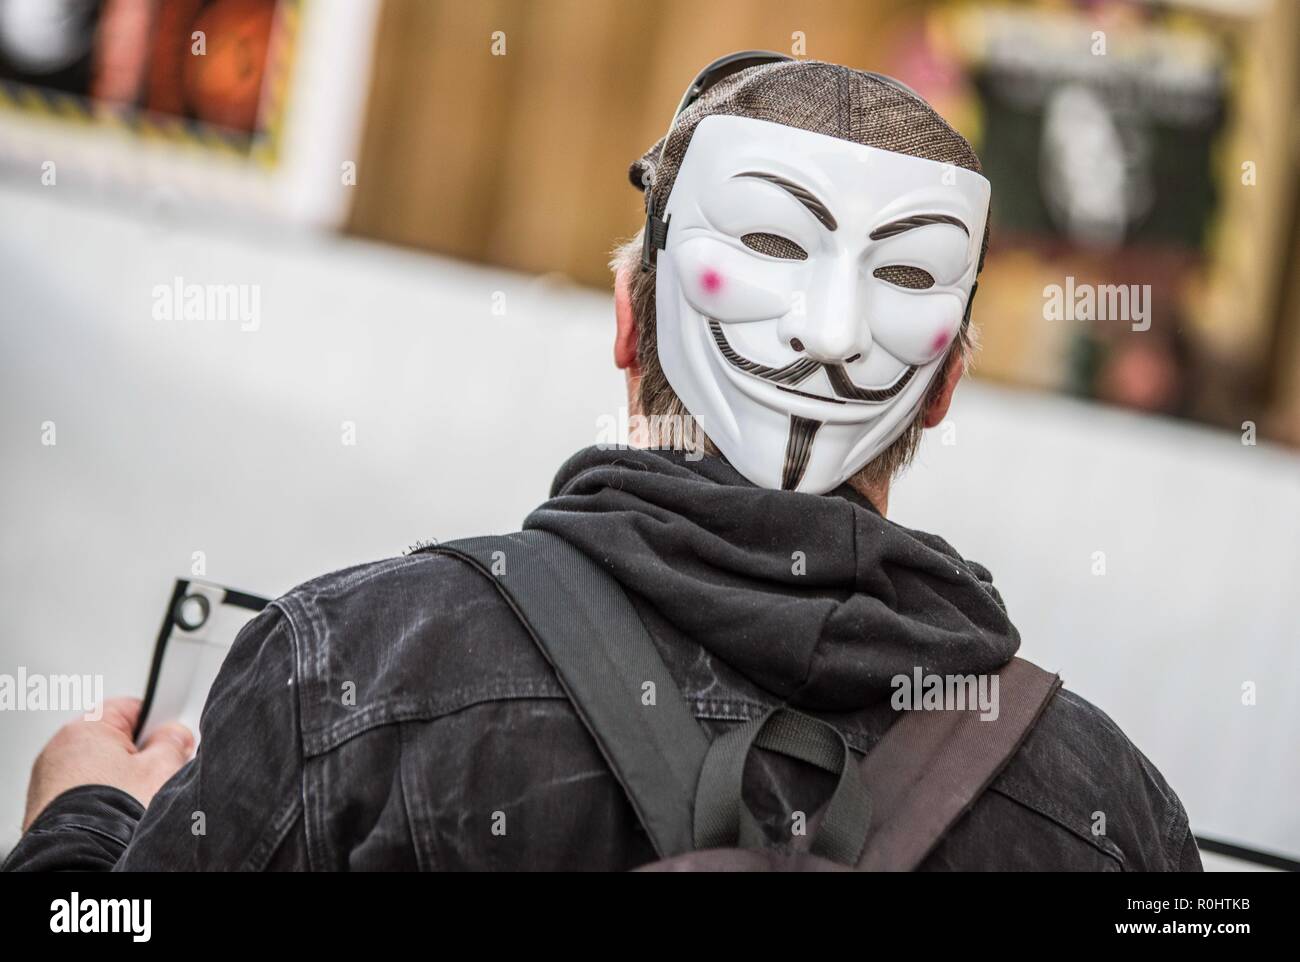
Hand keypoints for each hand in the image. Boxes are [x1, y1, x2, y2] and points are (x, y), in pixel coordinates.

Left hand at [23, 697, 193, 830]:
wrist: (81, 857)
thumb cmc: (112, 811)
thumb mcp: (162, 767)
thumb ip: (172, 742)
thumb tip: (174, 737)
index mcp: (86, 728)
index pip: (133, 709)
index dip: (160, 722)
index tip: (174, 736)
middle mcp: (59, 750)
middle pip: (116, 740)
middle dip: (141, 757)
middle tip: (160, 774)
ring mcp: (49, 781)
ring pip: (101, 770)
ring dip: (122, 782)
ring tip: (138, 801)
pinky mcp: (48, 808)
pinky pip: (85, 793)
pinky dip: (103, 801)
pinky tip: (119, 815)